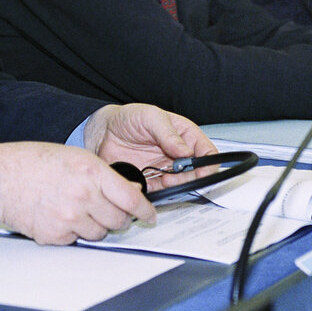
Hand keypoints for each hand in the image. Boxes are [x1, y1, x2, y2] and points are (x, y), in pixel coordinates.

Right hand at [0, 141, 152, 243]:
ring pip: (100, 233)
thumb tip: (127, 192)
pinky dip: (72, 231)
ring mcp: (70, 218)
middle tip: (108, 210)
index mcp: (91, 172)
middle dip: (119, 217)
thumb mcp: (74, 157)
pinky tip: (60, 215)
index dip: (144, 210)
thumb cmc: (33, 162)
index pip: (130, 198)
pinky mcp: (56, 235)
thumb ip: (103, 175)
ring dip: (95, 225)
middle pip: (118, 220)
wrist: (0, 178)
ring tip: (76, 209)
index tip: (149, 215)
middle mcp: (84, 196)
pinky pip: (77, 240)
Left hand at [84, 104, 216, 192]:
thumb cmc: (128, 118)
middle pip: (198, 172)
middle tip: (178, 173)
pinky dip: (162, 193)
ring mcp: (167, 169)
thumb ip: (169, 134)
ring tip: (164, 177)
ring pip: (183, 185)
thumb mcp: (150, 117)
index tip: (203, 169)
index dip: (209, 162)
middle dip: (193, 176)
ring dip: (177, 185)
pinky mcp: (153, 183)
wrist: (102, 133)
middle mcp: (178, 154)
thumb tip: (187, 151)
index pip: (206, 151)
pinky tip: (153, 183)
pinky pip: (163, 193)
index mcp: (184, 135)